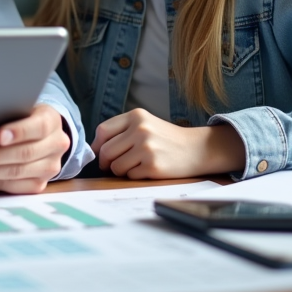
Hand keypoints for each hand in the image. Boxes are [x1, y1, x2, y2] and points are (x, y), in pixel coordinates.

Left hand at [0, 104, 70, 193]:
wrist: (42, 133)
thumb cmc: (23, 117)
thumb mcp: (20, 107)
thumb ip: (7, 113)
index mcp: (52, 121)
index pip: (38, 127)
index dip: (18, 132)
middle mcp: (55, 145)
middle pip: (25, 154)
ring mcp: (50, 167)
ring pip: (17, 173)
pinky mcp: (39, 184)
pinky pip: (14, 188)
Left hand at [92, 109, 245, 179]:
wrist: (197, 149)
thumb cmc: (166, 138)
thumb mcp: (146, 124)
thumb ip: (122, 131)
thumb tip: (94, 150)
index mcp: (136, 116)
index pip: (103, 131)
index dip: (96, 145)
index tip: (99, 154)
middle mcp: (140, 129)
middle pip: (106, 151)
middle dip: (107, 162)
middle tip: (114, 166)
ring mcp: (147, 147)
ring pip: (115, 166)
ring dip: (121, 171)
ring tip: (135, 166)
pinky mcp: (153, 165)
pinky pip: (130, 176)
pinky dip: (134, 176)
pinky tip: (147, 169)